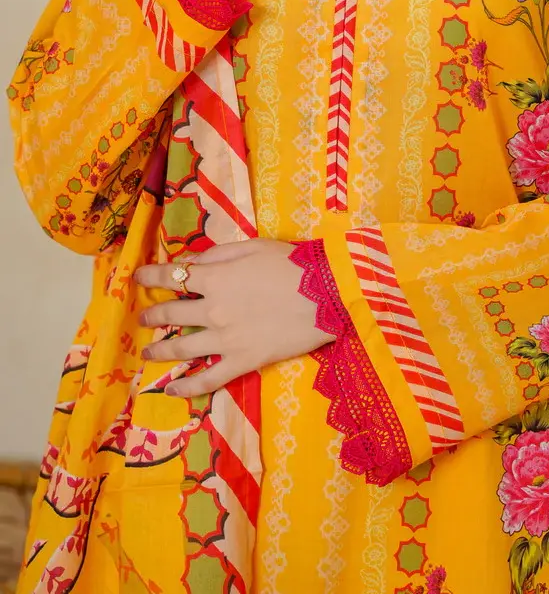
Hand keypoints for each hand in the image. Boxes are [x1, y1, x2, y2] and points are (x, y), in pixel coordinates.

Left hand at [134, 239, 333, 396]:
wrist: (324, 293)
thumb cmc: (291, 264)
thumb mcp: (252, 247)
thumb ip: (217, 254)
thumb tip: (191, 262)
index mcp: (215, 277)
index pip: (172, 275)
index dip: (150, 276)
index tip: (136, 278)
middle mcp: (212, 310)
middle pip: (171, 313)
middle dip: (152, 315)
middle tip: (143, 317)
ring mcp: (225, 339)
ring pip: (181, 348)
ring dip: (159, 350)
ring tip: (147, 353)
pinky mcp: (242, 362)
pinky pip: (208, 379)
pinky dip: (187, 387)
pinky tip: (171, 389)